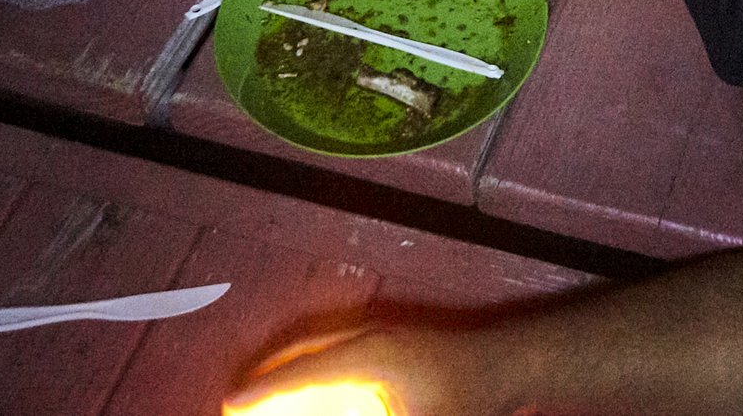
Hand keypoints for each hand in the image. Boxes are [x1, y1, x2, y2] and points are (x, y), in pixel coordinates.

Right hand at [229, 323, 495, 415]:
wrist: (515, 364)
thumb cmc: (469, 401)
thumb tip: (318, 410)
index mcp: (368, 356)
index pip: (302, 373)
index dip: (262, 390)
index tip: (227, 402)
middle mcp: (370, 337)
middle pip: (304, 351)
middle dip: (268, 373)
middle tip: (234, 398)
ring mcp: (385, 335)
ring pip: (321, 347)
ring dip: (291, 367)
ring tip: (262, 389)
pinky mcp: (398, 343)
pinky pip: (341, 350)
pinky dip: (316, 365)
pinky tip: (313, 385)